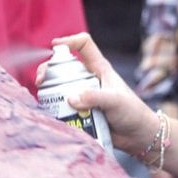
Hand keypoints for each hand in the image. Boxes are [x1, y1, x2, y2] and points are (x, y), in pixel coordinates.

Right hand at [36, 32, 155, 151]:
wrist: (137, 136)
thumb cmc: (132, 112)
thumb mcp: (115, 101)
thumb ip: (95, 98)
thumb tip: (71, 98)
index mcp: (99, 68)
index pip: (84, 45)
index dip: (69, 40)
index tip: (53, 45)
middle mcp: (88, 79)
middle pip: (63, 66)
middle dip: (49, 69)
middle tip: (41, 81)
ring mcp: (82, 95)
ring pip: (59, 87)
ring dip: (48, 90)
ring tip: (42, 98)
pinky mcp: (79, 111)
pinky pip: (61, 106)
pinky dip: (52, 107)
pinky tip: (48, 112)